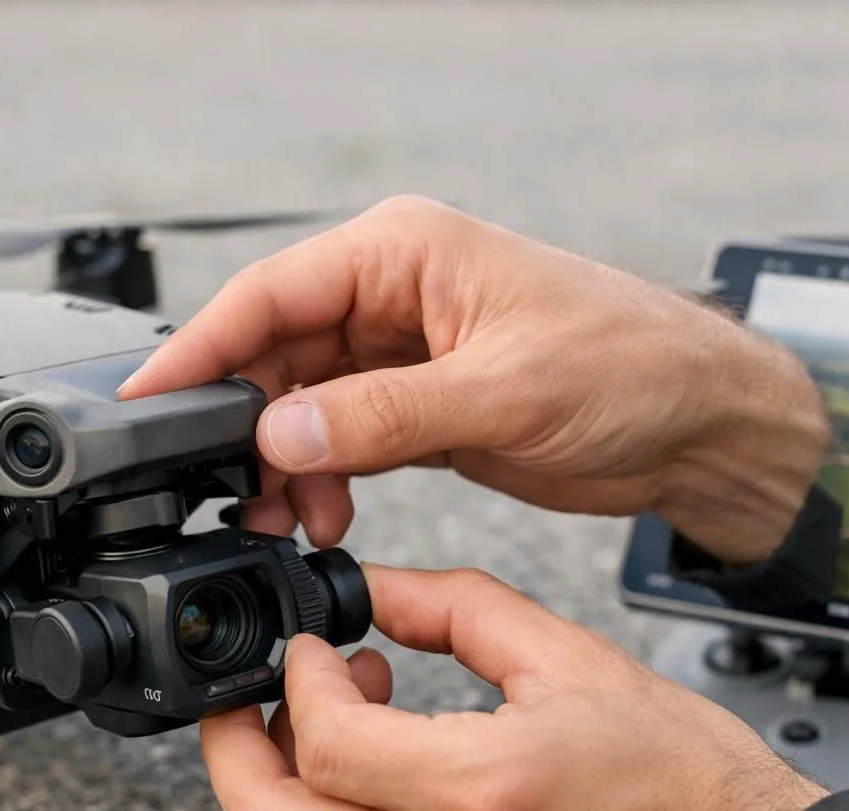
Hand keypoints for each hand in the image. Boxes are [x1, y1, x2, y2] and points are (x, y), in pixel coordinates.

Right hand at [117, 195, 828, 565]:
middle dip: (246, 424)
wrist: (700, 425)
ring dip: (284, 462)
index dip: (199, 350)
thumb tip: (279, 430)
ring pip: (303, 404)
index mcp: (405, 253)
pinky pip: (343, 439)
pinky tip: (328, 516)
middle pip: (275, 353)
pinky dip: (325, 478)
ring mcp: (406, 354)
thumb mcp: (504, 391)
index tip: (148, 405)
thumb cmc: (633, 367)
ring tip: (290, 520)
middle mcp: (395, 294)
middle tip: (231, 493)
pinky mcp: (423, 407)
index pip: (269, 293)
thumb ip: (385, 414)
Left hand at [201, 564, 826, 810]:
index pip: (322, 741)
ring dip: (281, 804)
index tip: (312, 651)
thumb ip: (465, 612)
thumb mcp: (582, 665)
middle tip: (249, 704)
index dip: (294, 681)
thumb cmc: (698, 797)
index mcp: (482, 794)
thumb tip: (384, 591)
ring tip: (322, 742)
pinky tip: (378, 800)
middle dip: (234, 754)